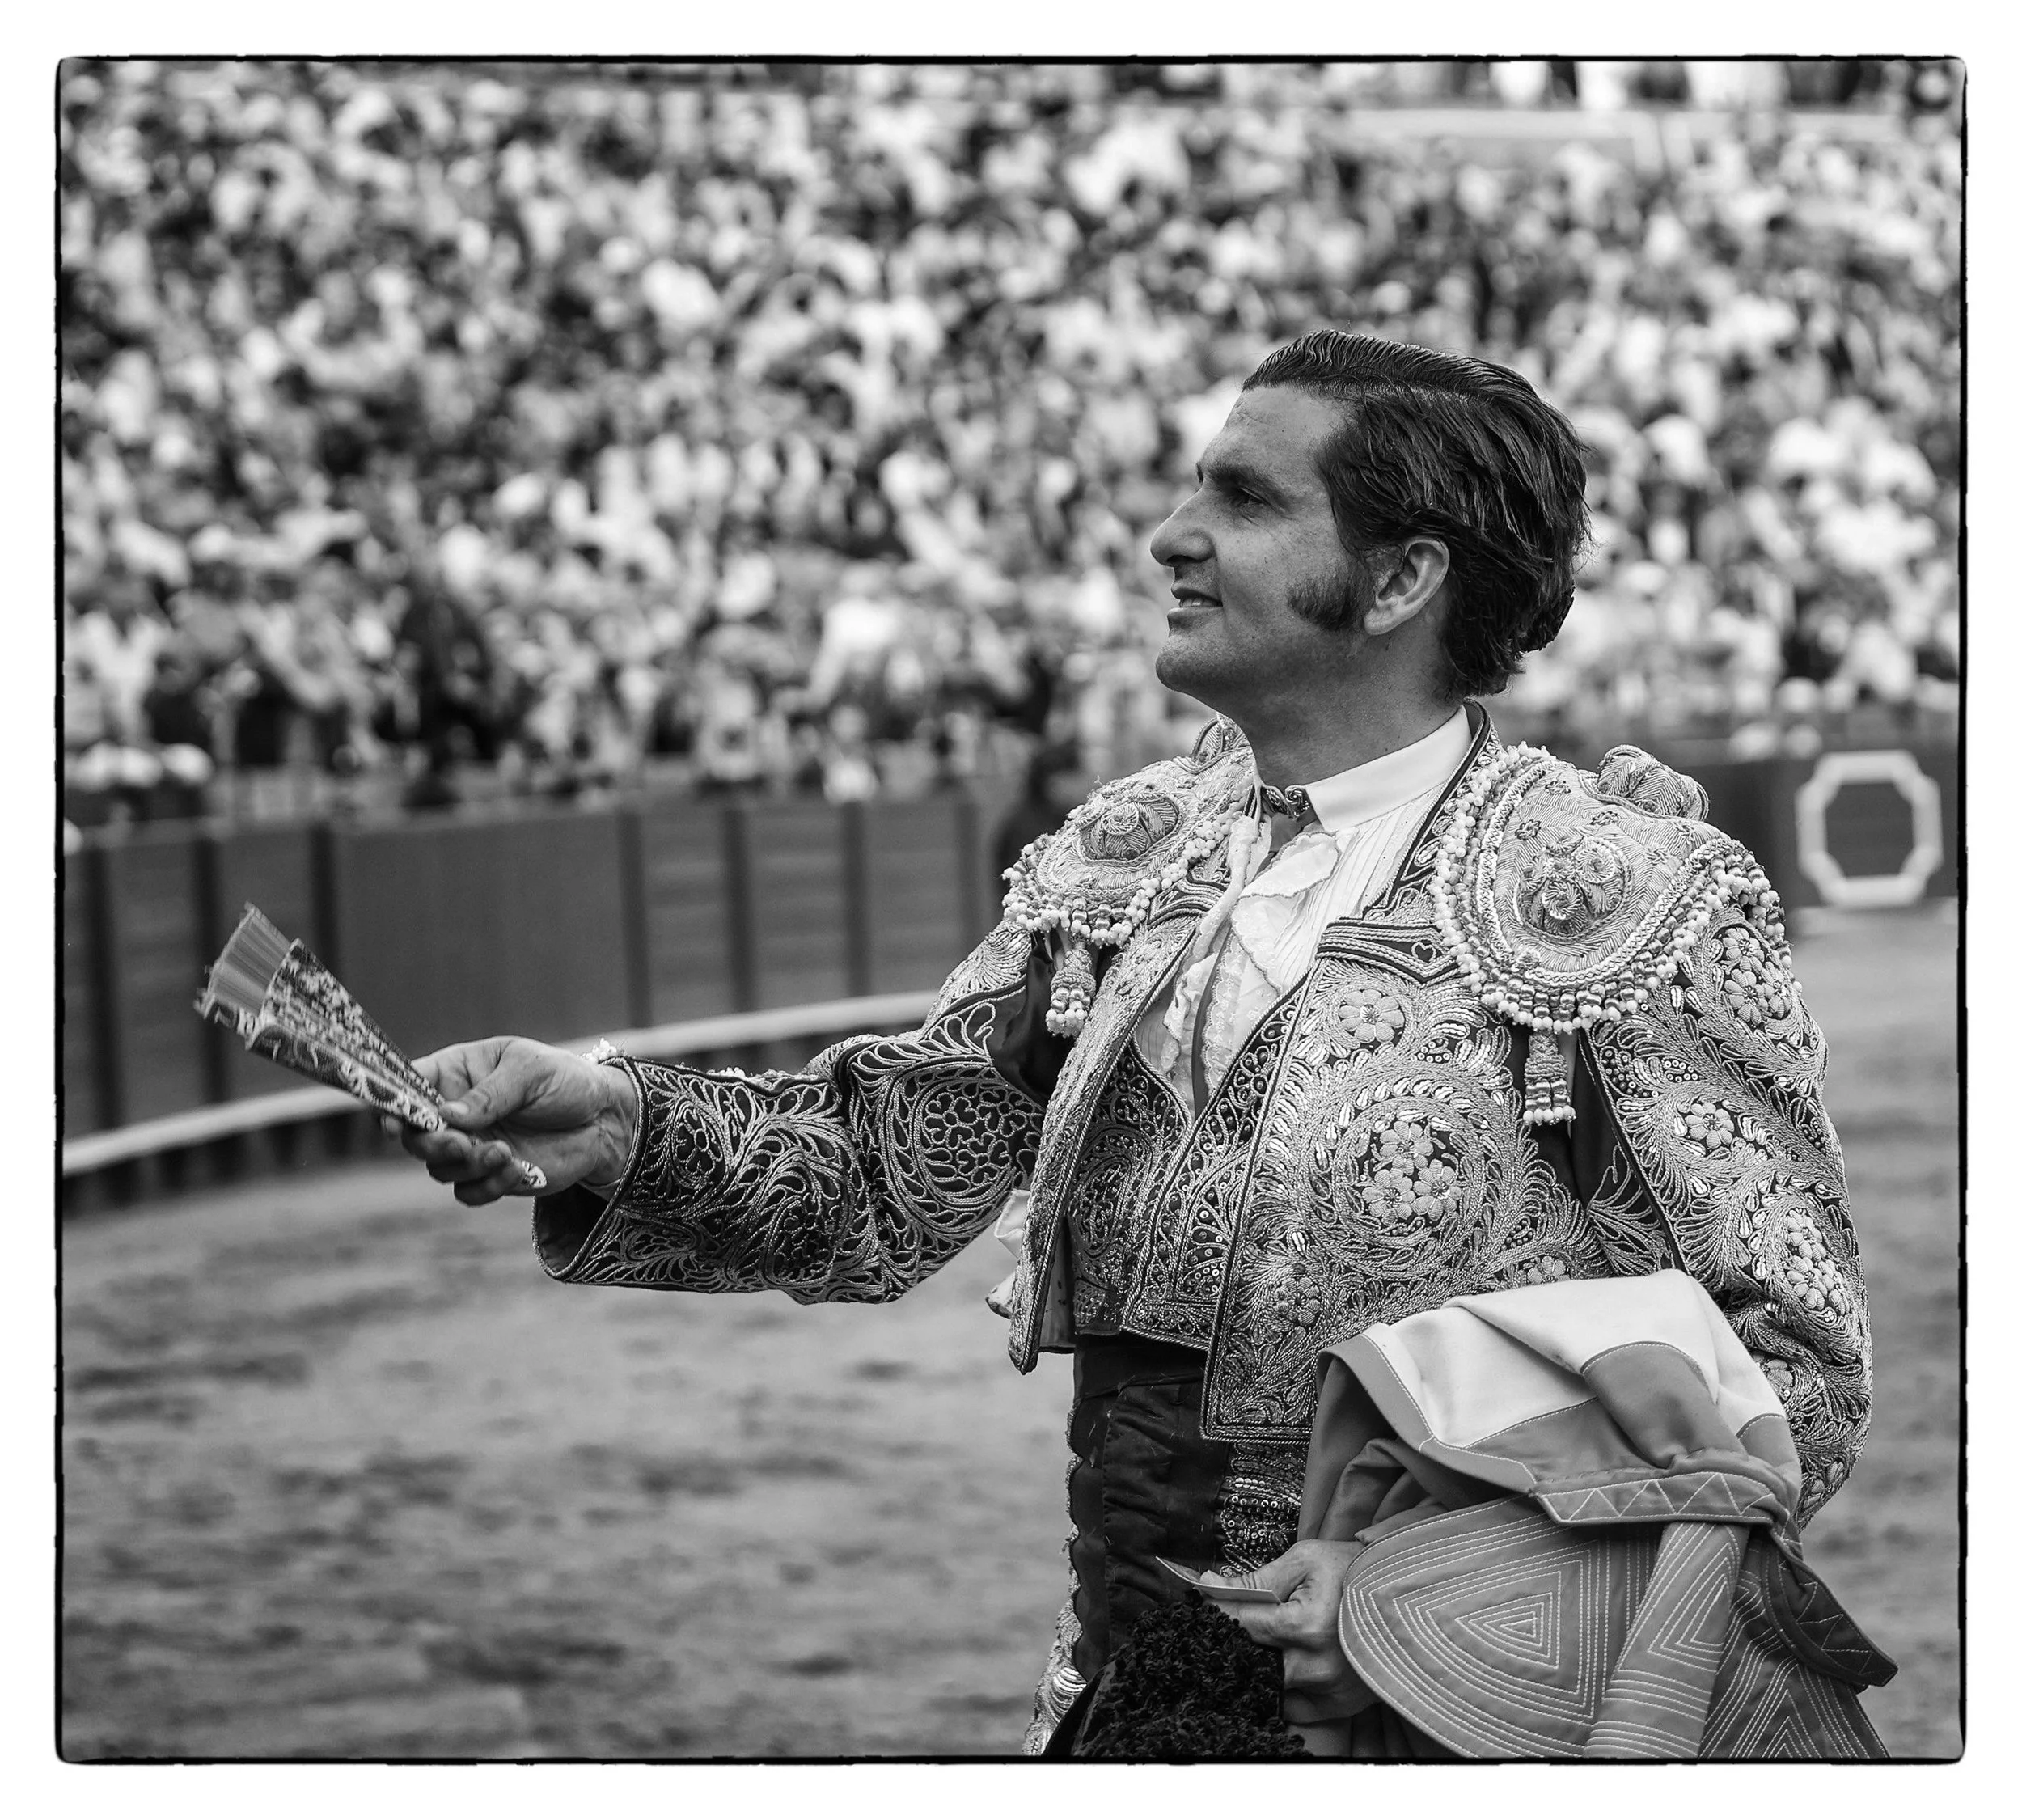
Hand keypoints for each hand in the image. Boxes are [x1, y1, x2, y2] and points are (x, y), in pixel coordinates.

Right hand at [386, 1037, 639, 1204]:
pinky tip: (519, 1169)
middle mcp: (454, 1112)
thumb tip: (448, 1115)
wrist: (604, 1120)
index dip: (391, 1104)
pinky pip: (469, 1192)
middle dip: (431, 1144)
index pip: (407, 1087)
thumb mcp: (531, 1072)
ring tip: (504, 1152)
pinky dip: (488, 1186)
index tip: (394, 1122)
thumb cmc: (566, 1081)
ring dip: (466, 1165)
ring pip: (440, 1168)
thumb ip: (490, 1093)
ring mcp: (470, 1146)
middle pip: (415, 1137)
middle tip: (460, 1143)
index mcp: (455, 1073)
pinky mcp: (490, 1175)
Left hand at [1201, 1540, 1370, 1724]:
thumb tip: (1212, 1584)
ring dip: (1262, 1661)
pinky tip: (1291, 1660)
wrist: (1410, 1599)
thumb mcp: (1306, 1560)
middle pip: (1250, 1658)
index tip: (1202, 1604)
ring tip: (1275, 1636)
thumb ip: (1256, 1579)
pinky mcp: (1337, 1706)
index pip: (1238, 1624)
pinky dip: (1285, 1685)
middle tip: (1246, 1618)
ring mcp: (1327, 1691)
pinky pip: (1293, 1704)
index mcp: (1305, 1626)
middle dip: (1238, 1639)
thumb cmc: (1358, 1573)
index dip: (1215, 1611)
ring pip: (1269, 1682)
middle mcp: (1314, 1666)